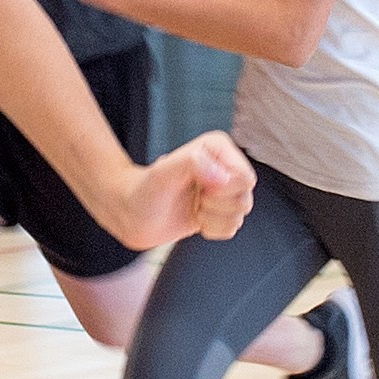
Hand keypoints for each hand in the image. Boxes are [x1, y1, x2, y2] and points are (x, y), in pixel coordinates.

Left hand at [109, 130, 255, 249]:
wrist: (133, 214)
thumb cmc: (144, 190)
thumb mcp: (163, 173)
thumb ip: (192, 163)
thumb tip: (222, 177)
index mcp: (218, 148)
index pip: (245, 178)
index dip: (224, 191)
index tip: (199, 188)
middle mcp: (225, 166)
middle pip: (245, 199)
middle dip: (216, 206)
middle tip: (194, 198)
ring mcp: (224, 190)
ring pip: (240, 215)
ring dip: (213, 219)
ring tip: (193, 208)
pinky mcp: (219, 210)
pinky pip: (232, 229)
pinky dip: (212, 230)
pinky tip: (196, 218)